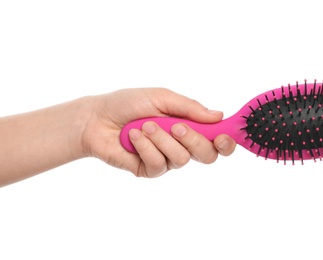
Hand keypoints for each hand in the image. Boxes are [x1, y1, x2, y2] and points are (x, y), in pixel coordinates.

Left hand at [82, 88, 236, 177]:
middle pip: (207, 155)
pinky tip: (133, 137)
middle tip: (178, 126)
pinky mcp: (150, 169)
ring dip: (162, 139)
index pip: (217, 140)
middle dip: (194, 140)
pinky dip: (146, 147)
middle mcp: (182, 144)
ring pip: (182, 159)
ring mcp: (166, 158)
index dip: (226, 142)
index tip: (222, 136)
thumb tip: (219, 116)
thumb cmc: (128, 103)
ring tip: (144, 125)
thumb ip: (191, 108)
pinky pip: (159, 164)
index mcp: (190, 125)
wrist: (96, 118)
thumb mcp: (162, 98)